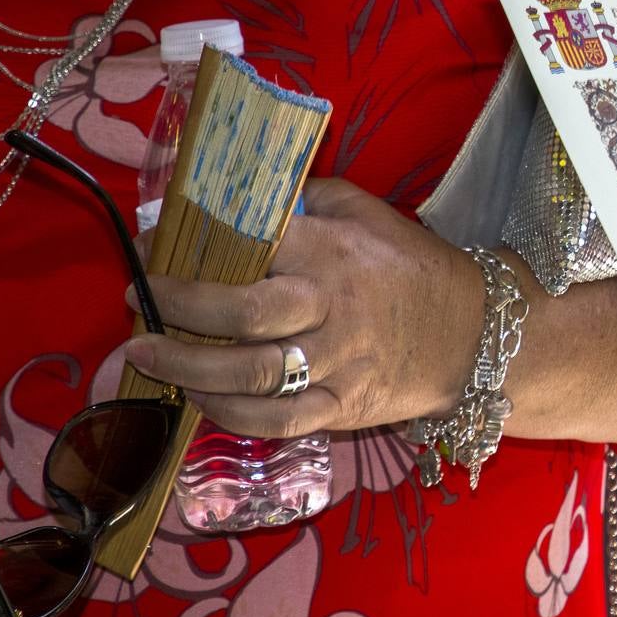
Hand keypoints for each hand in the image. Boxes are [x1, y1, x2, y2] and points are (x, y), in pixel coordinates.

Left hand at [123, 178, 484, 437]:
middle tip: (140, 302)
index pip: (252, 241)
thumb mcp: (366, 212)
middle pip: (243, 314)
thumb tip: (238, 196)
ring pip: (254, 373)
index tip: (150, 243)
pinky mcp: (345, 406)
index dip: (192, 244)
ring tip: (148, 356)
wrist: (476, 333)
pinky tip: (201, 400)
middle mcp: (332, 306)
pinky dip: (232, 414)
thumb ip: (305, 200)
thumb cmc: (411, 265)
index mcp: (333, 250)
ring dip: (190, 367)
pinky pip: (281, 420)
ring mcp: (339, 362)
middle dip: (179, 310)